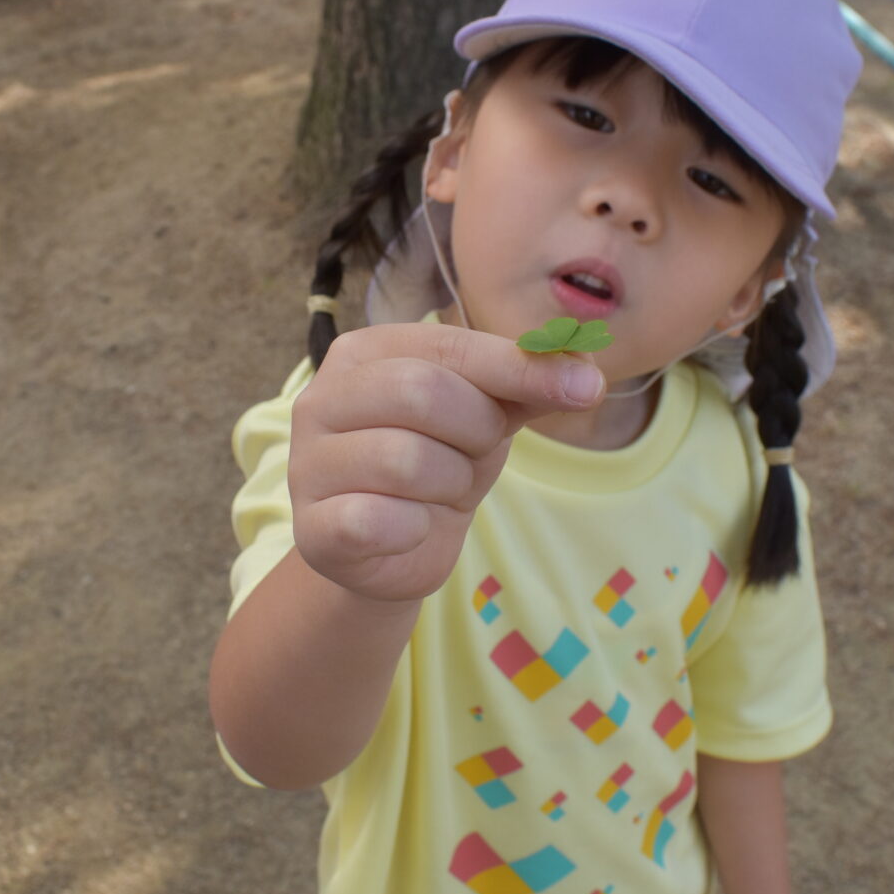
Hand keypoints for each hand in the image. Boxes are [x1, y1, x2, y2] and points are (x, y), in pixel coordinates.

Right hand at [290, 323, 604, 602]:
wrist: (393, 548)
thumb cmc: (439, 462)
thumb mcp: (488, 415)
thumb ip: (528, 386)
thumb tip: (587, 376)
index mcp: (363, 353)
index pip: (449, 346)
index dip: (520, 367)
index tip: (585, 388)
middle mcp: (322, 399)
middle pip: (421, 393)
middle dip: (476, 430)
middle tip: (479, 453)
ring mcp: (307, 464)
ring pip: (406, 460)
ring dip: (450, 483)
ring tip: (442, 491)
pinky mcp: (311, 527)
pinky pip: (378, 520)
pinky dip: (415, 528)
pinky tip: (412, 527)